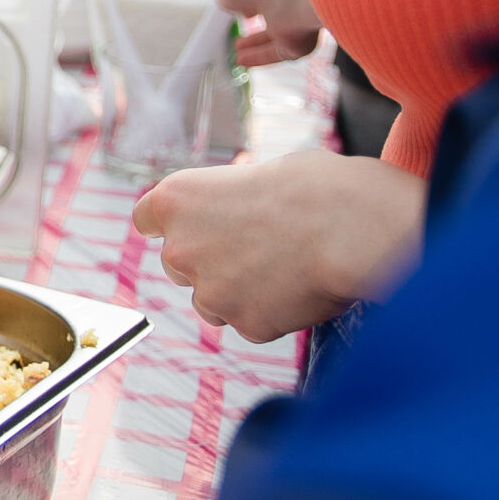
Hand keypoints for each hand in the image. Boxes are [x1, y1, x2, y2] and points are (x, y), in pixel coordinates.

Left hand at [130, 148, 423, 342]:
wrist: (352, 226)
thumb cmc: (315, 187)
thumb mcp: (256, 175)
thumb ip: (228, 202)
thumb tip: (235, 214)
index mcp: (174, 199)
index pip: (146, 220)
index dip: (172, 227)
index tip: (189, 230)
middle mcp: (179, 248)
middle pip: (177, 264)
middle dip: (207, 262)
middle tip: (254, 252)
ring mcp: (209, 291)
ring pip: (212, 302)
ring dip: (238, 293)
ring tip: (285, 271)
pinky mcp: (245, 324)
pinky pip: (253, 324)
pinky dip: (274, 314)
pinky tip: (303, 291)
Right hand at [217, 0, 321, 65]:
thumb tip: (225, 1)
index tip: (235, 1)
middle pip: (271, 8)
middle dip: (255, 14)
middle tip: (242, 19)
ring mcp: (299, 17)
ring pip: (275, 33)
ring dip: (255, 42)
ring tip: (237, 48)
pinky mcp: (301, 42)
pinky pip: (276, 52)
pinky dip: (259, 56)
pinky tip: (243, 60)